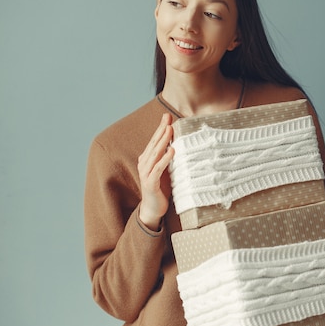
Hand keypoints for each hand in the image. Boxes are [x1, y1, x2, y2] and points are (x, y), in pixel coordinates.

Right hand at [138, 113, 174, 229]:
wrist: (153, 209)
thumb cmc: (161, 188)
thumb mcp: (166, 170)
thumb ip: (169, 158)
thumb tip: (180, 144)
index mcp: (147, 159)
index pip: (154, 140)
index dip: (160, 128)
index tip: (167, 116)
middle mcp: (144, 164)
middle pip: (154, 144)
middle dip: (161, 129)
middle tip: (167, 117)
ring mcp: (146, 173)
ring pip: (155, 153)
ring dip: (162, 141)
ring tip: (170, 130)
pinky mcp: (150, 183)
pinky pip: (158, 169)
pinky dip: (165, 159)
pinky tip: (172, 151)